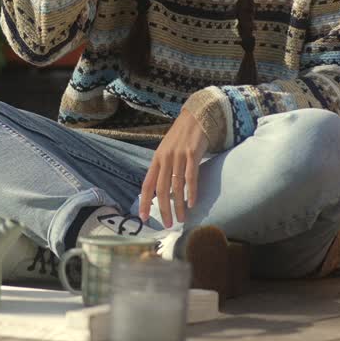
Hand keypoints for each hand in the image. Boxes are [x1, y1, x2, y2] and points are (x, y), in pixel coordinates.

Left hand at [139, 109, 208, 226]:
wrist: (195, 116)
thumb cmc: (181, 137)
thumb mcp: (166, 151)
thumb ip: (162, 168)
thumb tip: (160, 191)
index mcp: (156, 159)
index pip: (147, 184)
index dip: (144, 202)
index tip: (143, 217)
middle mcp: (165, 158)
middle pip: (161, 189)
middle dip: (163, 209)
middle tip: (168, 224)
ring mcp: (178, 155)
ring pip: (176, 186)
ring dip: (178, 205)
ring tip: (181, 218)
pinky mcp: (192, 153)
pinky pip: (191, 176)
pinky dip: (191, 192)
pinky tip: (192, 203)